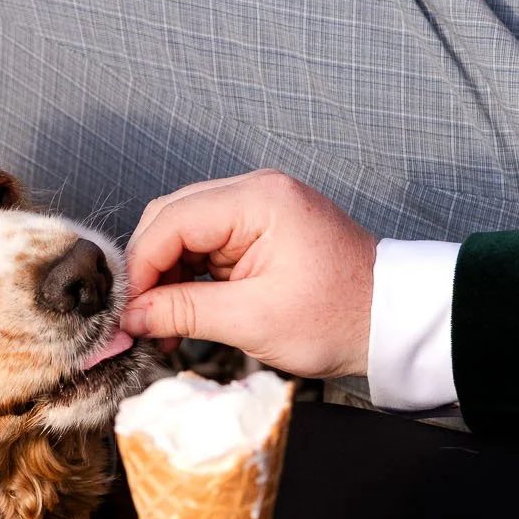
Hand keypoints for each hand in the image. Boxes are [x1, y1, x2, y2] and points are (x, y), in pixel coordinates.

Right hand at [121, 171, 375, 379]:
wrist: (391, 322)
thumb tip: (131, 317)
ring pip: (185, 233)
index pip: (171, 221)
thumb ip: (184, 312)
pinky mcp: (261, 230)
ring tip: (162, 327)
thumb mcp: (253, 321)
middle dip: (149, 271)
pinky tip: (184, 313)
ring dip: (167, 277)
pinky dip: (190, 278)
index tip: (126, 312)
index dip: (141, 268)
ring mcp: (259, 209)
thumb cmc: (339, 318)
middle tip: (138, 321)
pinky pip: (208, 246)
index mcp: (259, 200)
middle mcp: (256, 191)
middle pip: (172, 219)